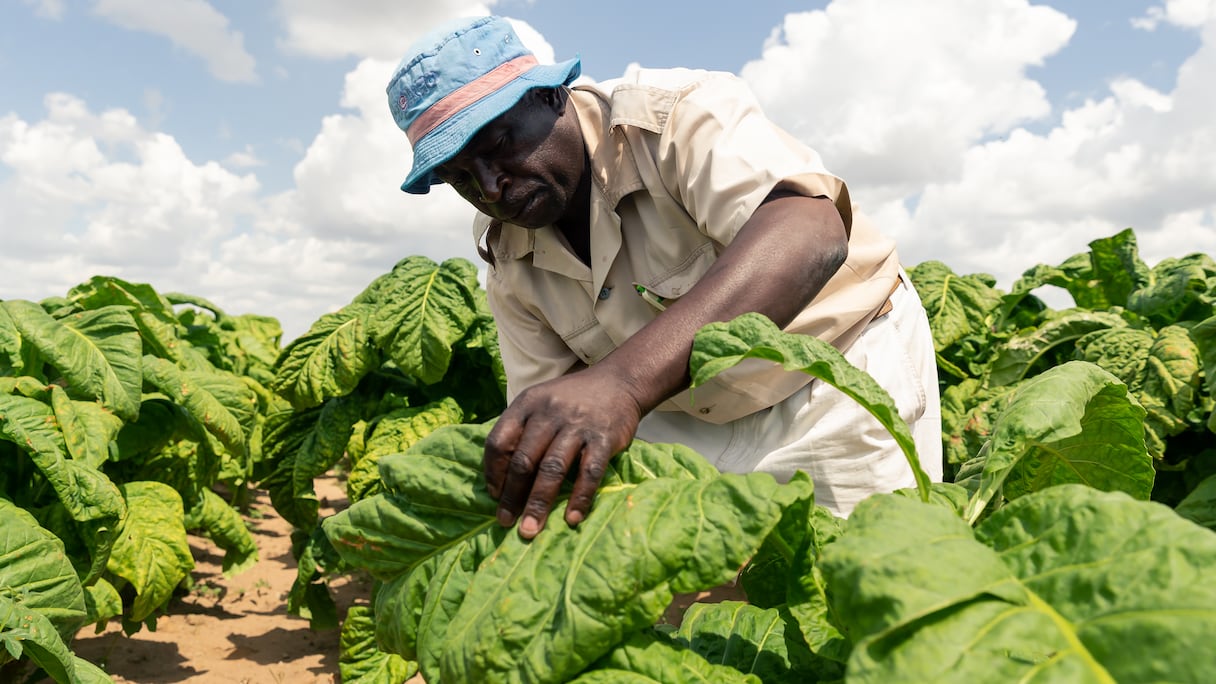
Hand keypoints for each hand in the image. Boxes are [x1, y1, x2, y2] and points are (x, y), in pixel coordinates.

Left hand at [484, 366, 642, 538]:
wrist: (619, 382)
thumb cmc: (572, 399)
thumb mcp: (540, 402)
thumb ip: (521, 430)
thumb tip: (501, 478)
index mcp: (528, 403)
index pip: (499, 440)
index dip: (493, 472)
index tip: (494, 496)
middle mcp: (550, 413)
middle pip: (524, 460)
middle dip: (512, 496)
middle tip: (506, 522)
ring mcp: (578, 425)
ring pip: (552, 469)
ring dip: (539, 503)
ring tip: (530, 529)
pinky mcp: (604, 438)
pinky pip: (589, 472)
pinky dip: (580, 498)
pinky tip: (572, 518)